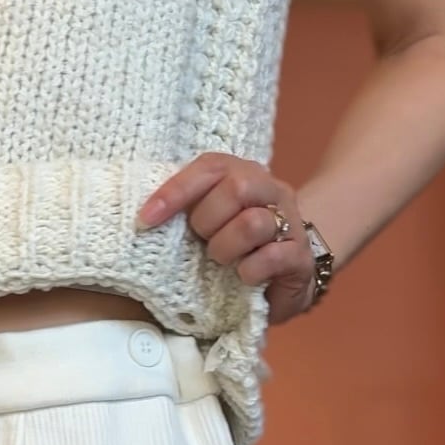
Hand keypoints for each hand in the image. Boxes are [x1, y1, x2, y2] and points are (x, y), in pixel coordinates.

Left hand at [136, 152, 317, 325]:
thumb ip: (188, 210)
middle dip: (207, 219)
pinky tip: (243, 277)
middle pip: (238, 186)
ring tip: (222, 261)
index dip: (176, 190)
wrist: (290, 273)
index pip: (210, 167)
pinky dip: (250, 270)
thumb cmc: (239, 246)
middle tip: (202, 241)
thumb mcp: (211, 223)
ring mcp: (291, 222)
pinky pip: (273, 256)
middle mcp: (270, 191)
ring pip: (254, 223)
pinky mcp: (301, 257)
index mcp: (243, 175)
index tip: (146, 219)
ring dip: (226, 247)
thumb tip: (144, 217)